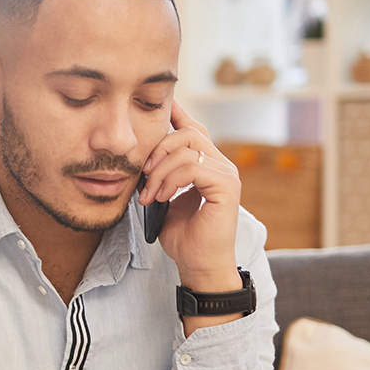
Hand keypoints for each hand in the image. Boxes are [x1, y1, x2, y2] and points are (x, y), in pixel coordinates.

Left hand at [138, 101, 241, 294]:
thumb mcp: (164, 198)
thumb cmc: (182, 236)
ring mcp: (226, 173)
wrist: (197, 263)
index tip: (158, 106)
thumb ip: (160, 175)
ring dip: (159, 171)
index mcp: (207, 164)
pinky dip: (171, 180)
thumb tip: (143, 157)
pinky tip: (162, 197)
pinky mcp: (227, 186)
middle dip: (158, 150)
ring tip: (150, 195)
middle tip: (143, 175)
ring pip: (187, 149)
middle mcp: (220, 164)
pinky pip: (193, 167)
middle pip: (188, 133)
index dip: (176, 115)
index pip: (192, 130)